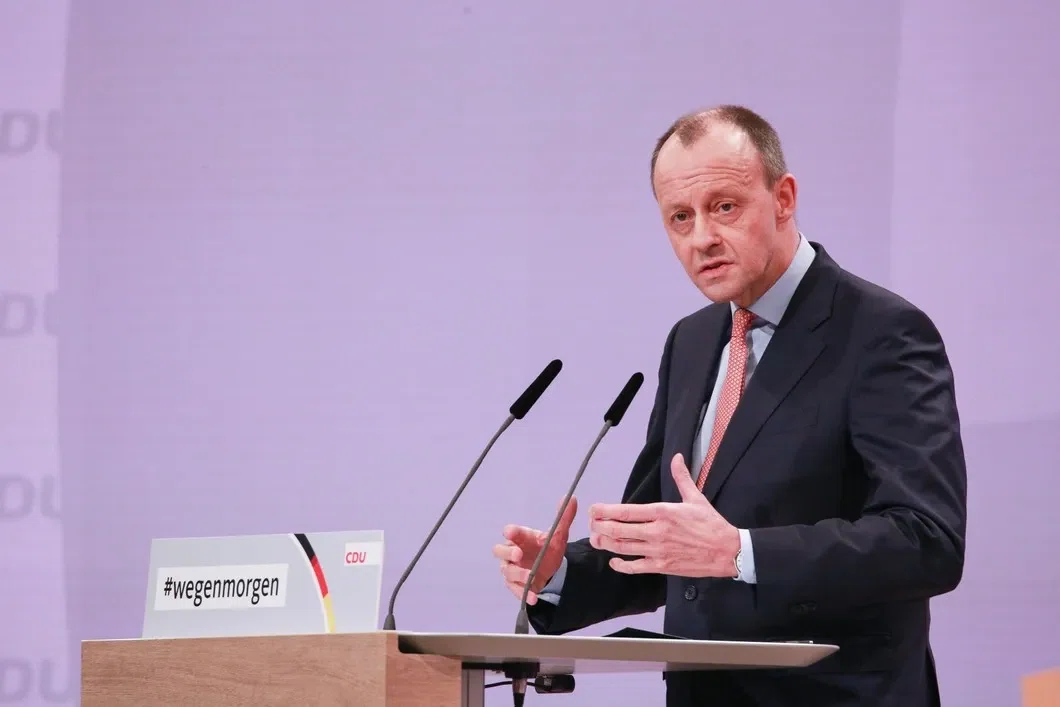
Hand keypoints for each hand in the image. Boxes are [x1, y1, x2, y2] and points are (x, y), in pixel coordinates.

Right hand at [493, 496, 577, 604]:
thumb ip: (564, 518)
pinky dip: (523, 593)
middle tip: (518, 554)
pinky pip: (514, 589)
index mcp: (521, 537)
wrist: (551, 571)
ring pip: (507, 571)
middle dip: (507, 553)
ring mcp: (512, 569)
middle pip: (500, 551)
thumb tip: (572, 499)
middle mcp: (512, 552)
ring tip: (530, 578)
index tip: (511, 532)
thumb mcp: (559, 535)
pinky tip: (533, 597)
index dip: (511, 532)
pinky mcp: (515, 584)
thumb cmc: (548, 549)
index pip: (512, 532)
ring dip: (518, 574)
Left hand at [588, 453, 740, 576]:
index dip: (605, 511)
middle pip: (618, 530)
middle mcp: (656, 531)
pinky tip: (613, 560)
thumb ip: (681, 477)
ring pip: (623, 548)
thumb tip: (677, 458)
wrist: (727, 551)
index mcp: (662, 512)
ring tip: (595, 539)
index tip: (593, 509)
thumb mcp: (696, 498)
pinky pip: (635, 567)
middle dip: (599, 527)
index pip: (626, 511)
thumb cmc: (711, 524)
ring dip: (605, 544)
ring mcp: (658, 550)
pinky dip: (621, 565)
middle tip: (591, 524)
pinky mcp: (662, 566)